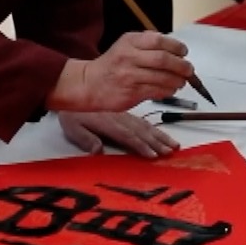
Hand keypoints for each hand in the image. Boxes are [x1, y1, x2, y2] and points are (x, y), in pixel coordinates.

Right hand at [47, 33, 193, 111]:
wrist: (89, 84)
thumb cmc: (112, 65)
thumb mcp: (126, 46)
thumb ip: (148, 44)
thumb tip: (176, 50)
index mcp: (130, 41)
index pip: (159, 40)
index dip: (176, 47)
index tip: (184, 52)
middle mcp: (129, 56)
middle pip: (164, 59)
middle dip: (182, 65)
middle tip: (189, 70)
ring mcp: (130, 75)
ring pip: (163, 77)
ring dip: (178, 80)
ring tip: (181, 81)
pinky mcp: (131, 92)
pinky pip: (157, 91)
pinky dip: (168, 90)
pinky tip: (170, 89)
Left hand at [58, 111, 177, 158]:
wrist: (73, 89)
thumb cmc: (71, 113)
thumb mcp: (72, 126)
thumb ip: (85, 138)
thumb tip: (98, 151)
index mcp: (108, 123)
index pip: (128, 136)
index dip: (141, 146)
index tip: (154, 155)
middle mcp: (120, 119)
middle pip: (141, 132)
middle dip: (157, 142)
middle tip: (171, 151)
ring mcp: (125, 115)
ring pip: (146, 126)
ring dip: (160, 136)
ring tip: (174, 144)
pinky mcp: (126, 113)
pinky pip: (143, 121)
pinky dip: (155, 128)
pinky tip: (162, 133)